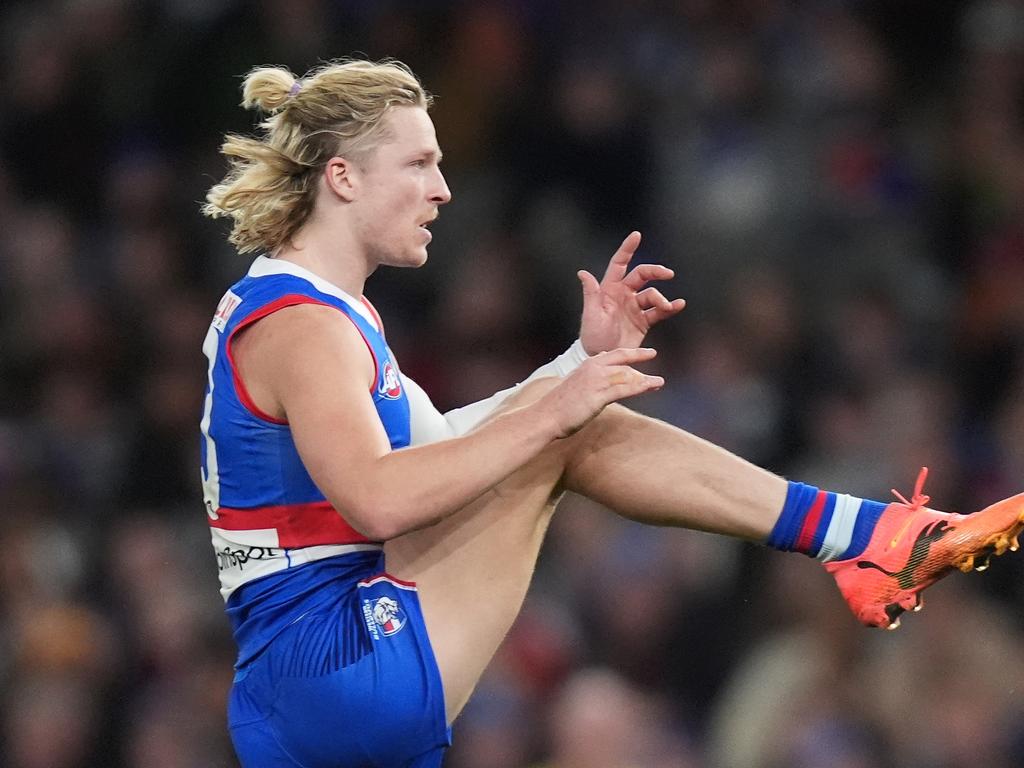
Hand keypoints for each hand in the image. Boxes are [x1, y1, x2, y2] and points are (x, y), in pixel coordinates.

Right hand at [538, 347, 663, 437]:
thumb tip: (598, 378)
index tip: (639, 352)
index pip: (612, 355)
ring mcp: (597, 381)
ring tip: (659, 382)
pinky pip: (625, 388)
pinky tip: (652, 386)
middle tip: (652, 353)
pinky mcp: (599, 395)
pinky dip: (641, 386)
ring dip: (645, 378)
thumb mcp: (574, 387)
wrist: (545, 416)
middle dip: (639, 355)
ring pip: (627, 375)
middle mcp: (592, 368)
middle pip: (622, 358)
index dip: (628, 353)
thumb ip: (588, 380)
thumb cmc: (558, 406)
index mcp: (586, 365)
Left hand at [578, 231, 685, 354]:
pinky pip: (659, 311)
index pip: (619, 264)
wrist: (603, 357)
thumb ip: (590, 294)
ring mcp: (635, 307)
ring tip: (667, 307)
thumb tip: (582, 273)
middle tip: (667, 274)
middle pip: (642, 275)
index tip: (636, 235)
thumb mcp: (590, 315)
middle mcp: (624, 294)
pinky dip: (670, 308)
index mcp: (609, 289)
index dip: (627, 249)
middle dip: (655, 272)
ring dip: (661, 299)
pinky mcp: (643, 320)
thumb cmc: (592, 336)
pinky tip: (678, 305)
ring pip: (652, 294)